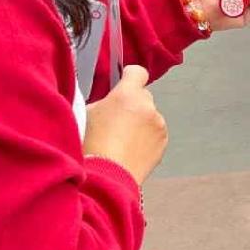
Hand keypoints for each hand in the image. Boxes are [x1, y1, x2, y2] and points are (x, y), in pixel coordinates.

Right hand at [83, 65, 167, 186]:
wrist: (107, 177)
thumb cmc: (92, 147)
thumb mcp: (86, 113)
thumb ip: (103, 101)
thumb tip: (108, 101)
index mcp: (128, 95)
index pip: (138, 72)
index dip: (130, 76)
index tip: (124, 81)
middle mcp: (148, 107)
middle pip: (143, 96)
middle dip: (132, 104)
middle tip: (115, 120)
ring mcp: (158, 125)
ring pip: (149, 116)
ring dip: (140, 122)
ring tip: (120, 140)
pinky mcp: (163, 142)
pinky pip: (155, 133)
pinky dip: (146, 138)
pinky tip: (129, 149)